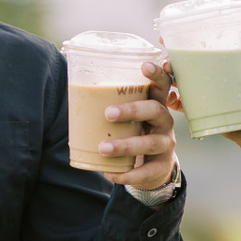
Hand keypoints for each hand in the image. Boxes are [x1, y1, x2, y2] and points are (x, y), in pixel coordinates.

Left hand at [99, 59, 183, 189]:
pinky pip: (146, 171)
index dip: (157, 74)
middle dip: (133, 110)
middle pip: (155, 110)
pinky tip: (111, 174)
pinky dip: (128, 174)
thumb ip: (112, 107)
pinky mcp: (162, 167)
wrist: (153, 170)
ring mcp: (165, 144)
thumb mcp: (129, 120)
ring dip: (125, 145)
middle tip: (108, 113)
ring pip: (150, 142)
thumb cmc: (134, 135)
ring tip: (103, 148)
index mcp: (155, 105)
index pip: (161, 85)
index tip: (145, 65)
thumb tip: (74, 94)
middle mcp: (164, 122)